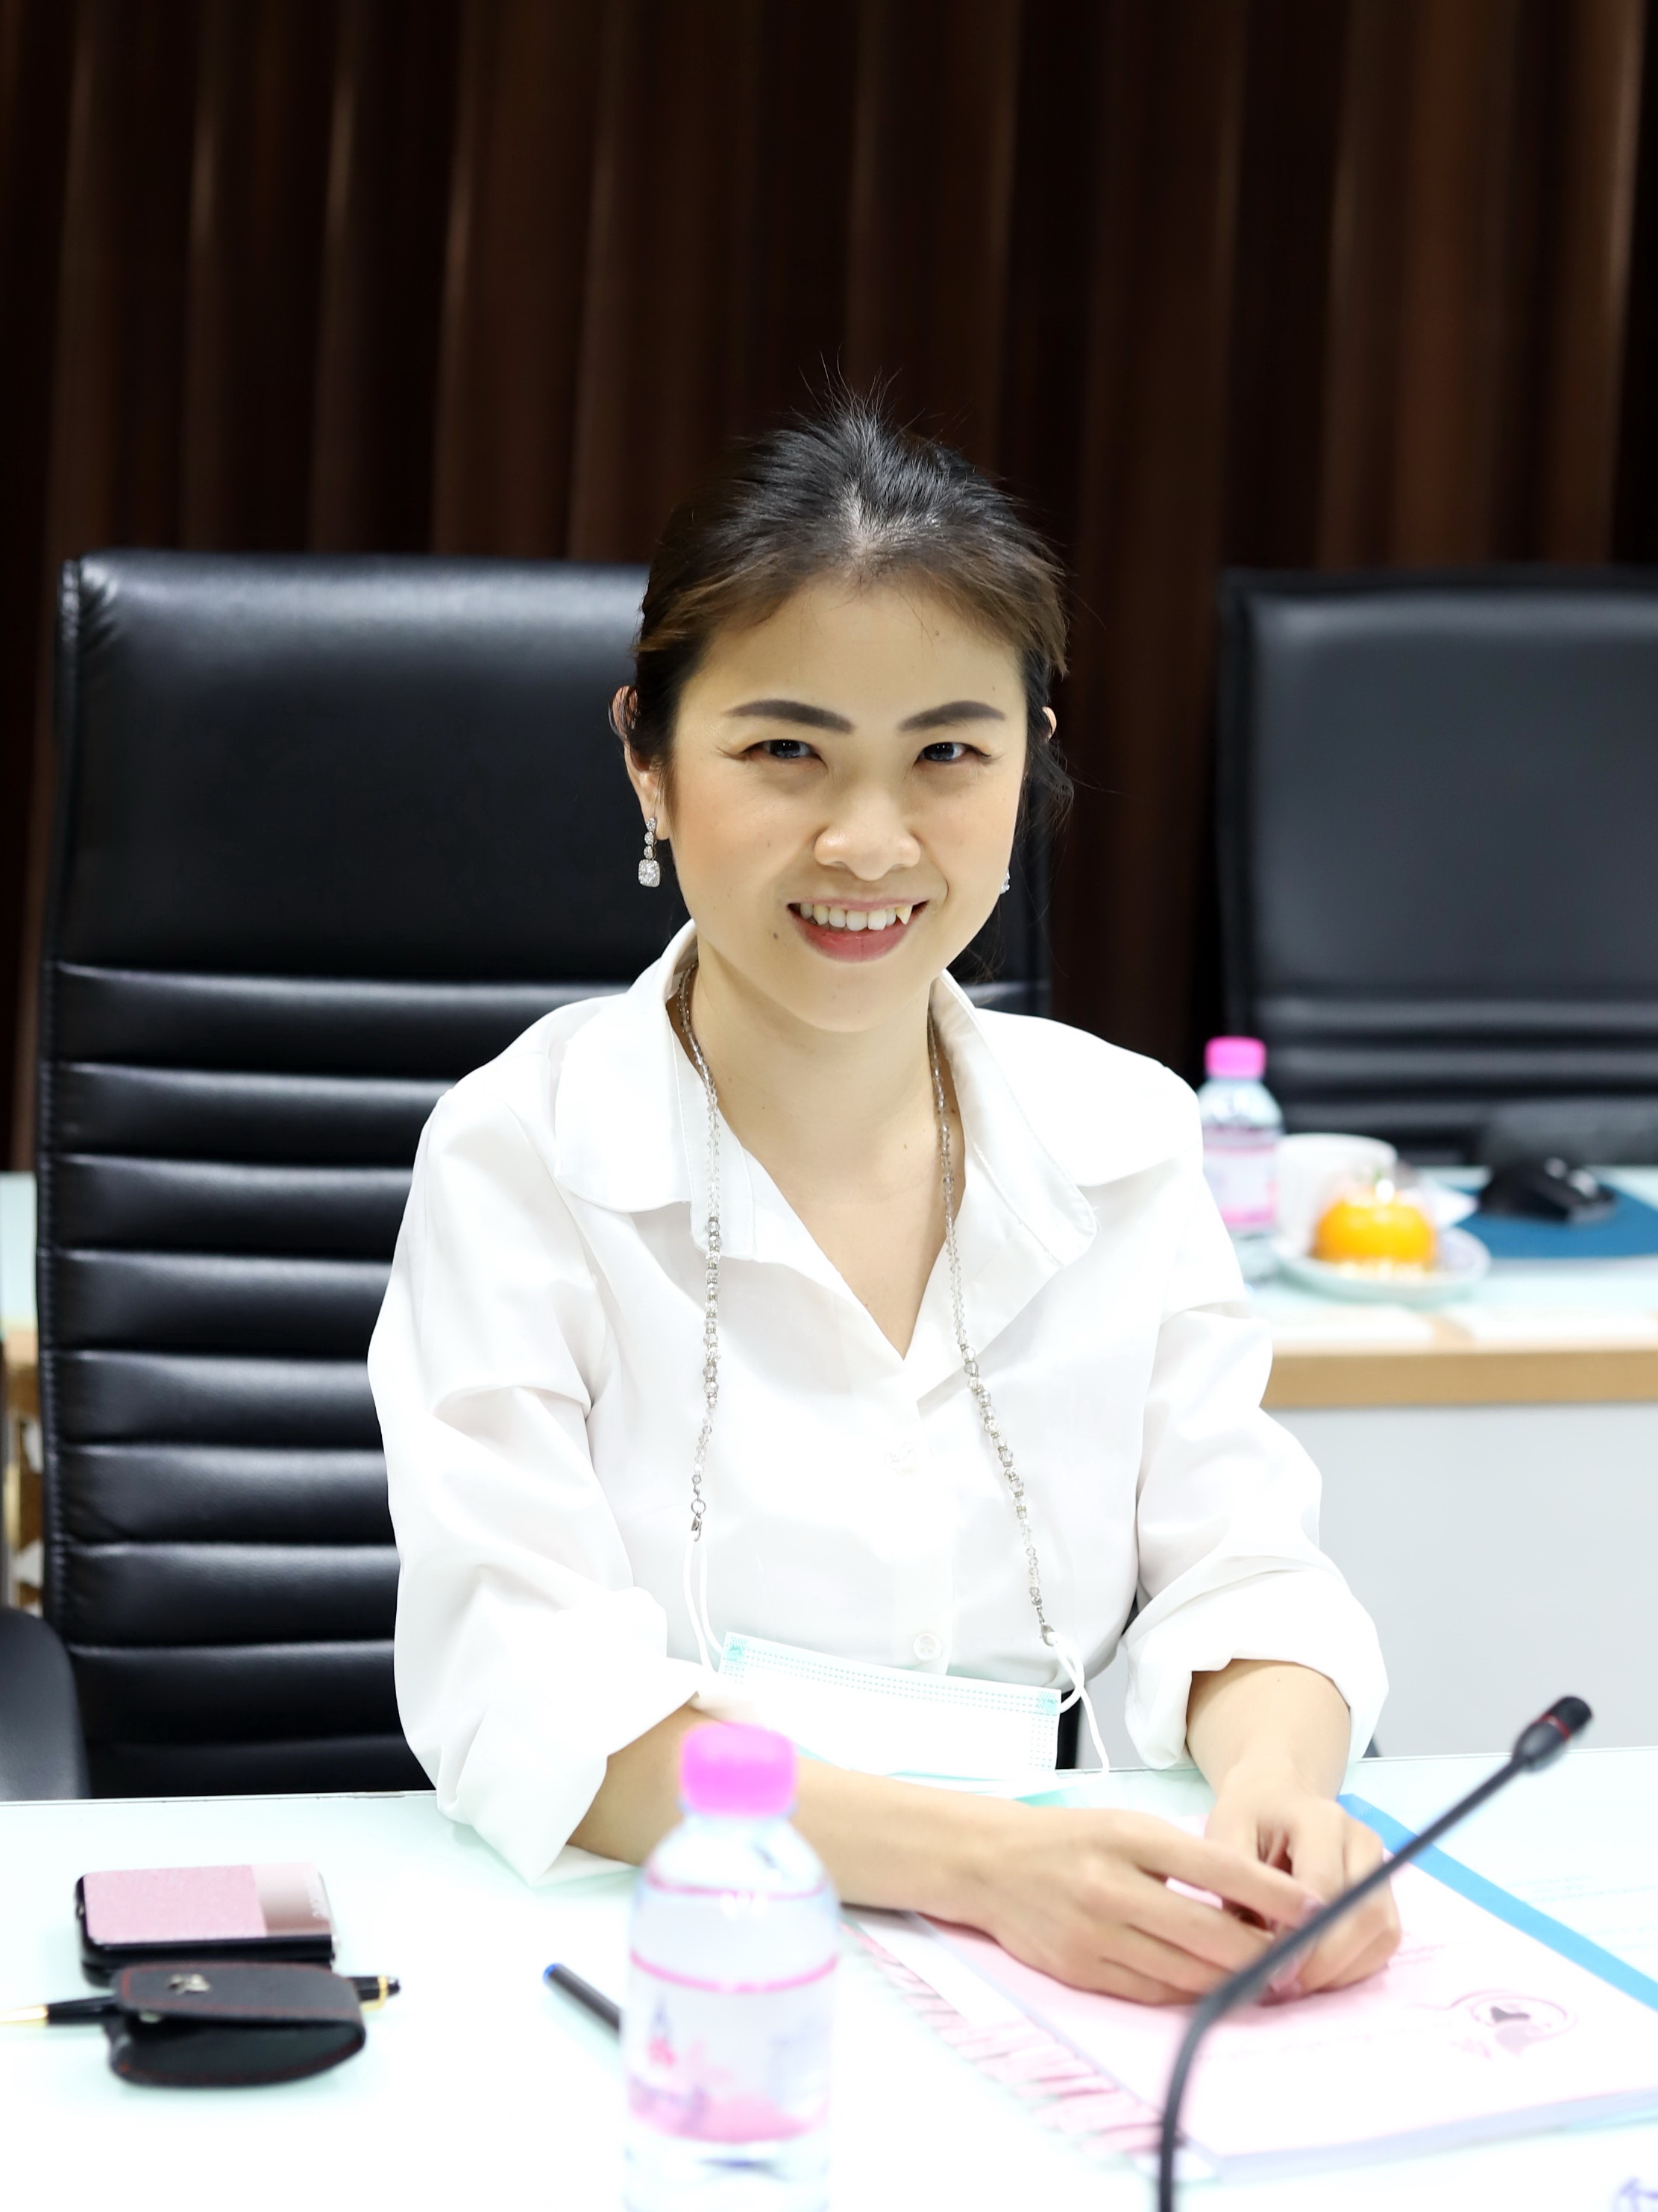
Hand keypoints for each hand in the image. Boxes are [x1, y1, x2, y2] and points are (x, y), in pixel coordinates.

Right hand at [958, 1802, 1319, 2004]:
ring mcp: (1095, 1934)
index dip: (1275, 1895)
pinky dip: (1192, 1992)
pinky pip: (1155, 1992)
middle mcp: (1112, 1886)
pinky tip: (1214, 1986)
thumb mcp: (1128, 1825)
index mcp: (1129, 1838)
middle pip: (1210, 1934)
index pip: (1220, 1869)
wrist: (992, 1863)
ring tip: (1268, 1976)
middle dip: (1265, 1952)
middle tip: (1300, 1956)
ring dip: (1235, 1979)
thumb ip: (1185, 1858)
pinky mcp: (1082, 1971)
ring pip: (1188, 1972)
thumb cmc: (1072, 1840)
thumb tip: (1256, 1898)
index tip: (1316, 1908)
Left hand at [1204, 1761, 1399, 1996]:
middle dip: (1325, 1963)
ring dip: (1341, 1970)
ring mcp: (1379, 1867)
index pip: (1324, 1888)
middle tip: (1284, 1989)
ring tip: (1296, 1984)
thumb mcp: (1225, 1840)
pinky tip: (1314, 1972)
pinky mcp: (1384, 1893)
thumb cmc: (1246, 1818)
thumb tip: (1258, 1959)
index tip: (1272, 1974)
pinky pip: (1382, 1942)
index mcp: (1320, 1819)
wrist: (1275, 1795)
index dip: (1302, 1939)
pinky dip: (1352, 1967)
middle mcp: (1362, 1840)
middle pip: (1363, 1915)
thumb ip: (1241, 1894)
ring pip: (1380, 1934)